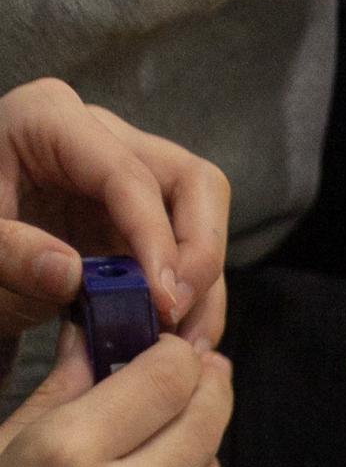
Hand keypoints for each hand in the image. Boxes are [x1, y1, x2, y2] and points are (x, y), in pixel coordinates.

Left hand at [0, 83, 228, 347]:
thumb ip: (8, 254)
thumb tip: (71, 272)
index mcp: (49, 120)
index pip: (129, 176)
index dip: (156, 239)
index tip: (163, 302)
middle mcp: (100, 138)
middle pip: (191, 181)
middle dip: (200, 254)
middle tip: (179, 318)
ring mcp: (125, 177)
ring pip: (201, 218)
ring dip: (205, 285)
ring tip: (186, 345)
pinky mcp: (134, 220)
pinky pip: (184, 253)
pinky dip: (189, 298)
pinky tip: (175, 341)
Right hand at [0, 334, 230, 466]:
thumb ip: (57, 395)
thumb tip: (94, 339)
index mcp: (67, 456)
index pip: (165, 379)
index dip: (178, 354)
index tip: (174, 347)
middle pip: (206, 424)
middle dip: (210, 389)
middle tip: (203, 373)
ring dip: (200, 451)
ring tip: (170, 438)